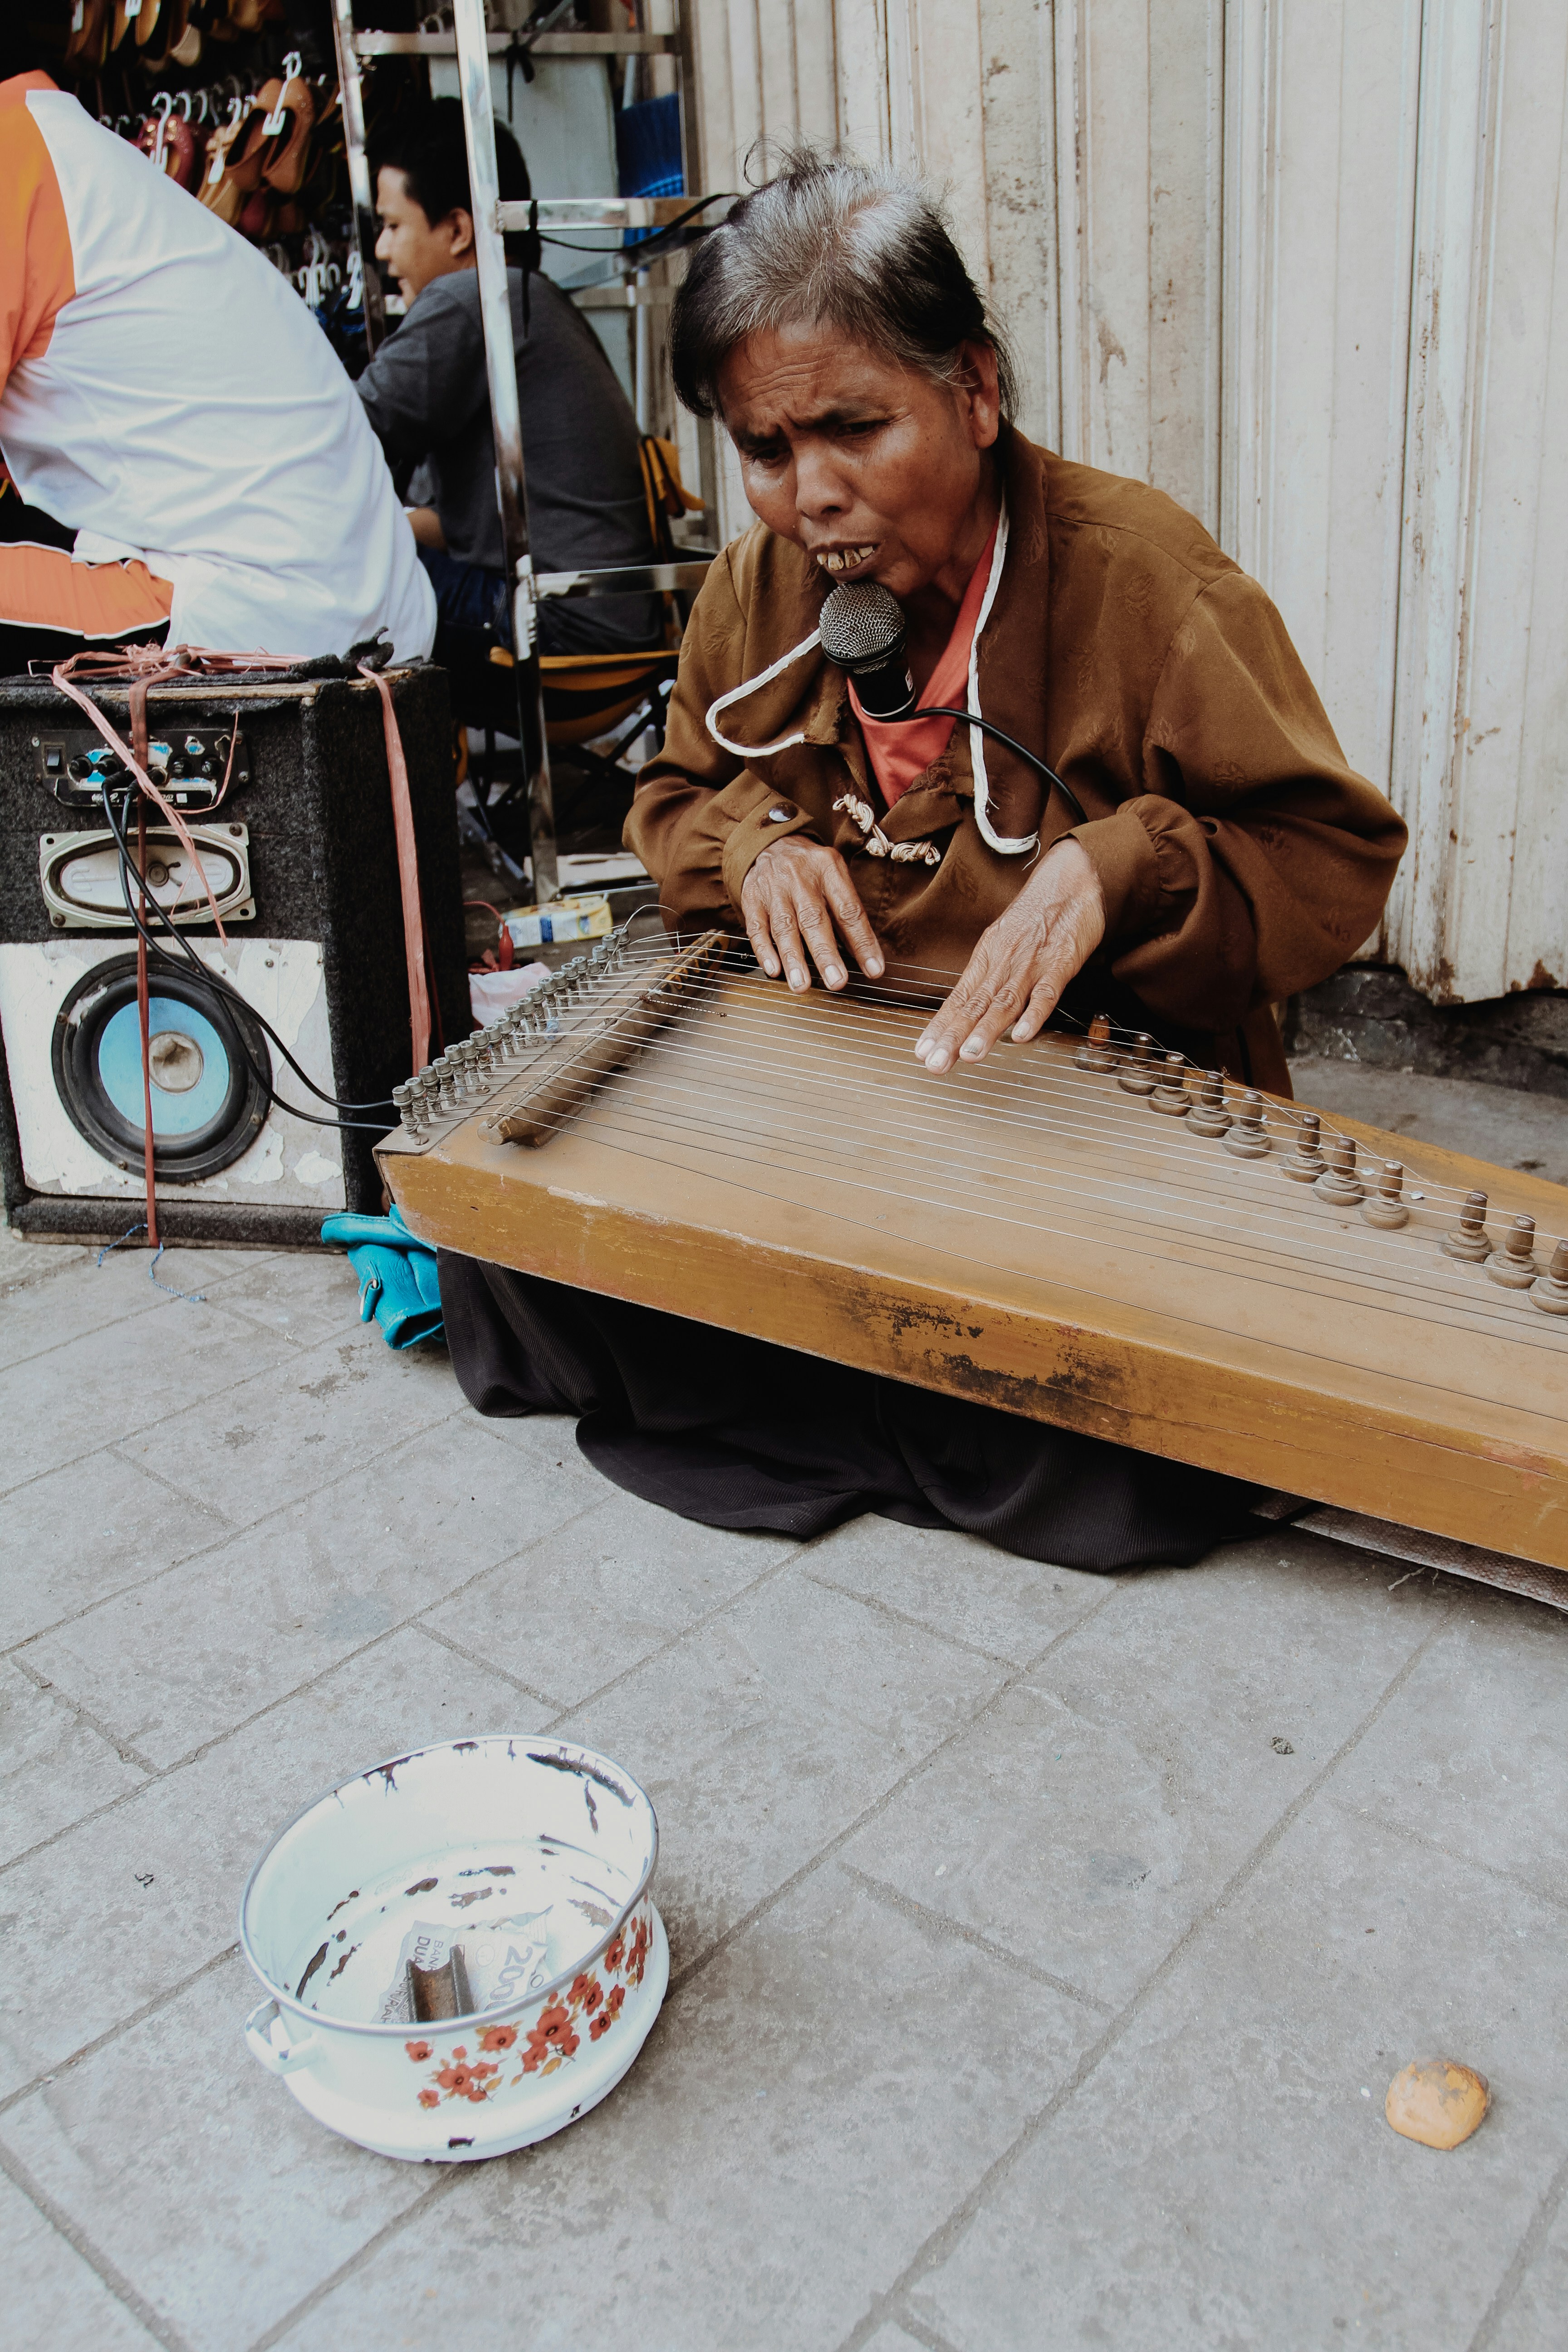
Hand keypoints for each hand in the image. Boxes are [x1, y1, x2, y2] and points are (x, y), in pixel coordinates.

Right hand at [741, 836, 885, 991]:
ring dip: (793, 958)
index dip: (862, 942)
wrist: (771, 843)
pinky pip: (757, 927)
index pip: (848, 910)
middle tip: (836, 982)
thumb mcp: (835, 876)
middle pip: (814, 919)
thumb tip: (865, 954)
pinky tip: (773, 969)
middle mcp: (800, 877)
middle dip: (826, 954)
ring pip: (784, 926)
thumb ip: (847, 911)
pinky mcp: (752, 898)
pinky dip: (764, 950)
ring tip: (802, 985)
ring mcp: (774, 888)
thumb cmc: (811, 869)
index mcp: (828, 869)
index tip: (873, 969)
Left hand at [915, 836, 1105, 1071]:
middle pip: (975, 1005)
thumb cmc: (1035, 917)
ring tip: (969, 1055)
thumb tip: (965, 1010)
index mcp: (986, 960)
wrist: (1068, 882)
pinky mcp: (1059, 964)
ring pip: (1005, 1002)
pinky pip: (1046, 993)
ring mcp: (1030, 965)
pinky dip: (1034, 1015)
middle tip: (935, 1063)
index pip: (958, 999)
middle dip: (953, 1037)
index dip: (940, 1027)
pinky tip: (1021, 1035)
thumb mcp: (1001, 944)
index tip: (922, 1051)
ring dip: (986, 1031)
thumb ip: (987, 978)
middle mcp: (1003, 964)